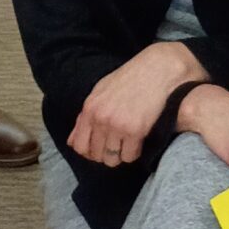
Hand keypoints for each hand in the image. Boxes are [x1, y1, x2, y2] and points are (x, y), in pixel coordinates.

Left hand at [70, 42, 203, 166]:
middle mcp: (100, 119)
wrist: (156, 70)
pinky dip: (134, 152)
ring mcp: (117, 126)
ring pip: (113, 159)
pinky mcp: (135, 131)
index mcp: (90, 108)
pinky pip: (130, 156)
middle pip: (97, 155)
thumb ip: (86, 116)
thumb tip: (72, 141)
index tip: (100, 148)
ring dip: (120, 154)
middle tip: (117, 145)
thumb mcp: (101, 91)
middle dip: (106, 153)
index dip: (90, 152)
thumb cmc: (129, 79)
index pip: (79, 146)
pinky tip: (138, 141)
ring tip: (128, 143)